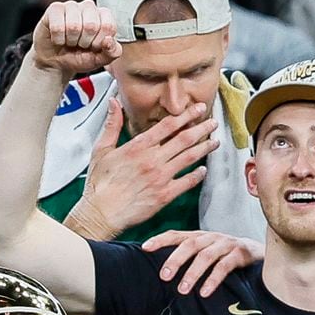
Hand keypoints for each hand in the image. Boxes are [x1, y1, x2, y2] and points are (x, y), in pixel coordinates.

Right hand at [30, 0, 119, 76]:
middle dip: (83, 42)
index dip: (99, 42)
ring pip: (73, 26)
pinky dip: (58, 39)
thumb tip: (108, 40)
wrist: (56, 61)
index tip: (92, 46)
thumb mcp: (99, 59)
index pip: (108, 26)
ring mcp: (71, 6)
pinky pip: (57, 27)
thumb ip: (111, 53)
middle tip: (79, 44)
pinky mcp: (55, 9)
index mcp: (104, 15)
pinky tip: (58, 38)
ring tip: (68, 41)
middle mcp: (89, 7)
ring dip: (70, 41)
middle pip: (91, 25)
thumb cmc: (78, 56)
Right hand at [64, 100, 215, 239]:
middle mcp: (152, 160)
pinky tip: (203, 170)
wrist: (101, 212)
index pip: (168, 125)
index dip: (186, 115)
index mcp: (138, 147)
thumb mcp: (101, 150)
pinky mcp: (165, 195)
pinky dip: (198, 175)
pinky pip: (187, 182)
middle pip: (184, 139)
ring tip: (215, 141)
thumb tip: (114, 103)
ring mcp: (161, 177)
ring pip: (190, 157)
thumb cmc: (99, 184)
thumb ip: (111, 125)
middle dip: (202, 128)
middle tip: (212, 122)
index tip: (197, 108)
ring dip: (205, 148)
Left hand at [142, 230, 262, 296]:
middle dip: (175, 260)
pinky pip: (225, 266)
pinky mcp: (241, 254)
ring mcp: (227, 244)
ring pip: (206, 256)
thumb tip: (161, 274)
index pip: (176, 234)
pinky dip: (213, 279)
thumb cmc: (226, 256)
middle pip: (190, 244)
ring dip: (192, 273)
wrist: (261, 253)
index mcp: (199, 237)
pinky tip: (204, 292)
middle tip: (163, 276)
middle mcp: (211, 237)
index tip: (144, 248)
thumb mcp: (206, 254)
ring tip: (182, 290)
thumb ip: (188, 259)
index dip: (160, 239)